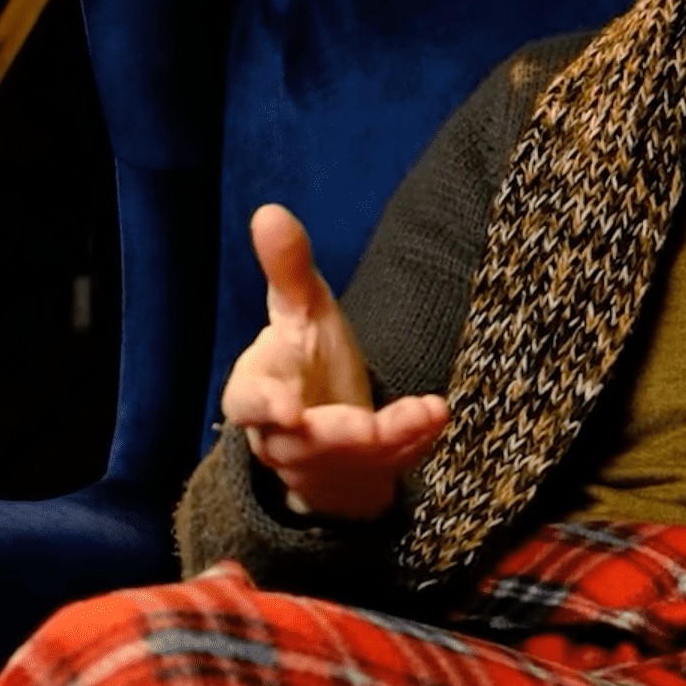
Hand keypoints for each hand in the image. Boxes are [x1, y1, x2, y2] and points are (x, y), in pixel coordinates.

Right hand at [219, 203, 447, 520]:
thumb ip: (287, 269)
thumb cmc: (304, 357)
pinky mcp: (359, 474)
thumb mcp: (300, 309)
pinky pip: (384, 467)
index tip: (286, 410)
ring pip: (347, 460)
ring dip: (390, 438)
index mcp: (257, 390)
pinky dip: (413, 444)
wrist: (327, 417)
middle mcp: (282, 436)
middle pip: (299, 444)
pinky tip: (438, 415)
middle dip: (337, 436)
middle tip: (367, 428)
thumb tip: (269, 211)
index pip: (248, 402)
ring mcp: (321, 462)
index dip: (263, 408)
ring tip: (429, 411)